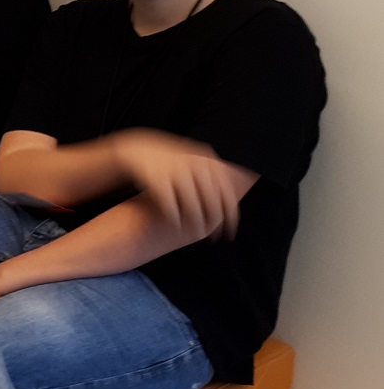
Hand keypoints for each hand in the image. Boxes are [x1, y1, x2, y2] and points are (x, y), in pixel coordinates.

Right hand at [113, 129, 247, 242]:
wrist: (138, 150)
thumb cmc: (172, 161)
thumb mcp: (198, 158)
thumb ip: (219, 170)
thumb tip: (250, 178)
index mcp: (207, 162)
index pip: (227, 194)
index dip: (231, 215)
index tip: (231, 231)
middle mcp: (194, 166)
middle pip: (212, 201)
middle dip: (215, 223)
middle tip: (215, 238)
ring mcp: (175, 172)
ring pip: (192, 205)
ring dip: (196, 223)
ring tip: (198, 235)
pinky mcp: (157, 179)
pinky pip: (169, 204)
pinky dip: (175, 217)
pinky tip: (178, 226)